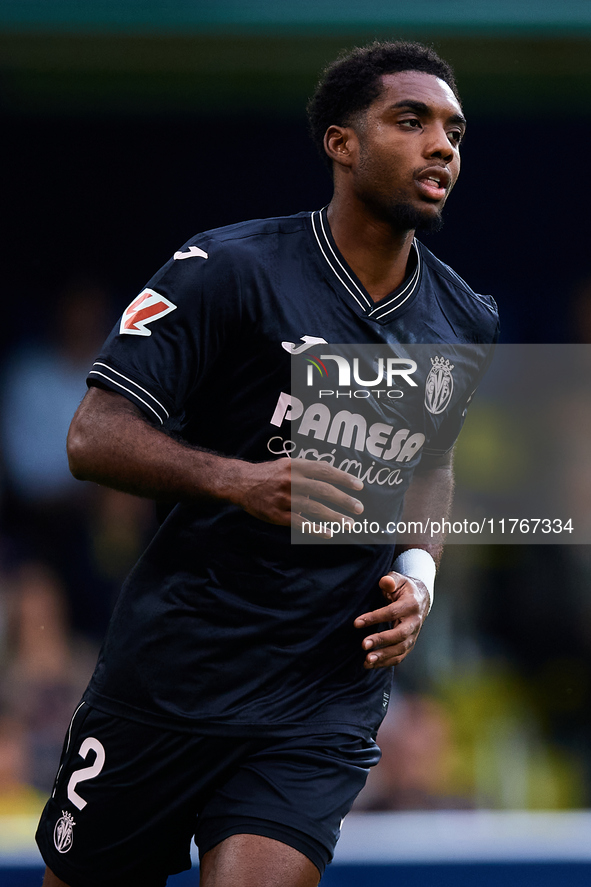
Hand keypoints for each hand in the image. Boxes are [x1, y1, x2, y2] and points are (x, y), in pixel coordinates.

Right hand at [232, 458, 363, 528]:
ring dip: (334, 517)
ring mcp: (284, 499)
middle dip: (344, 500)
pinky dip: (316, 529)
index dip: (343, 478)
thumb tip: (334, 476)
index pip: (324, 470)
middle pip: (323, 490)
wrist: (241, 483)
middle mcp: (291, 481)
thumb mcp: (287, 464)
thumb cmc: (269, 473)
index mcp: (296, 466)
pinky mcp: (277, 515)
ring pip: (314, 509)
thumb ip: (308, 469)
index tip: (359, 486)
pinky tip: (329, 533)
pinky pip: (300, 523)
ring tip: (350, 523)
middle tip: (359, 508)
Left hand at [353, 571, 429, 668]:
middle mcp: (415, 622)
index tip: (356, 623)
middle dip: (381, 640)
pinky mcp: (409, 644)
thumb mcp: (398, 580)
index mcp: (411, 604)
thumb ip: (391, 580)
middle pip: (399, 635)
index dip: (374, 618)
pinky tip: (370, 665)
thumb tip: (385, 582)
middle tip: (363, 645)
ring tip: (367, 660)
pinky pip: (399, 656)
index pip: (392, 613)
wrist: (421, 599)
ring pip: (400, 649)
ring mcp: (414, 635)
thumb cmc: (404, 588)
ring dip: (383, 656)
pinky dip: (386, 662)